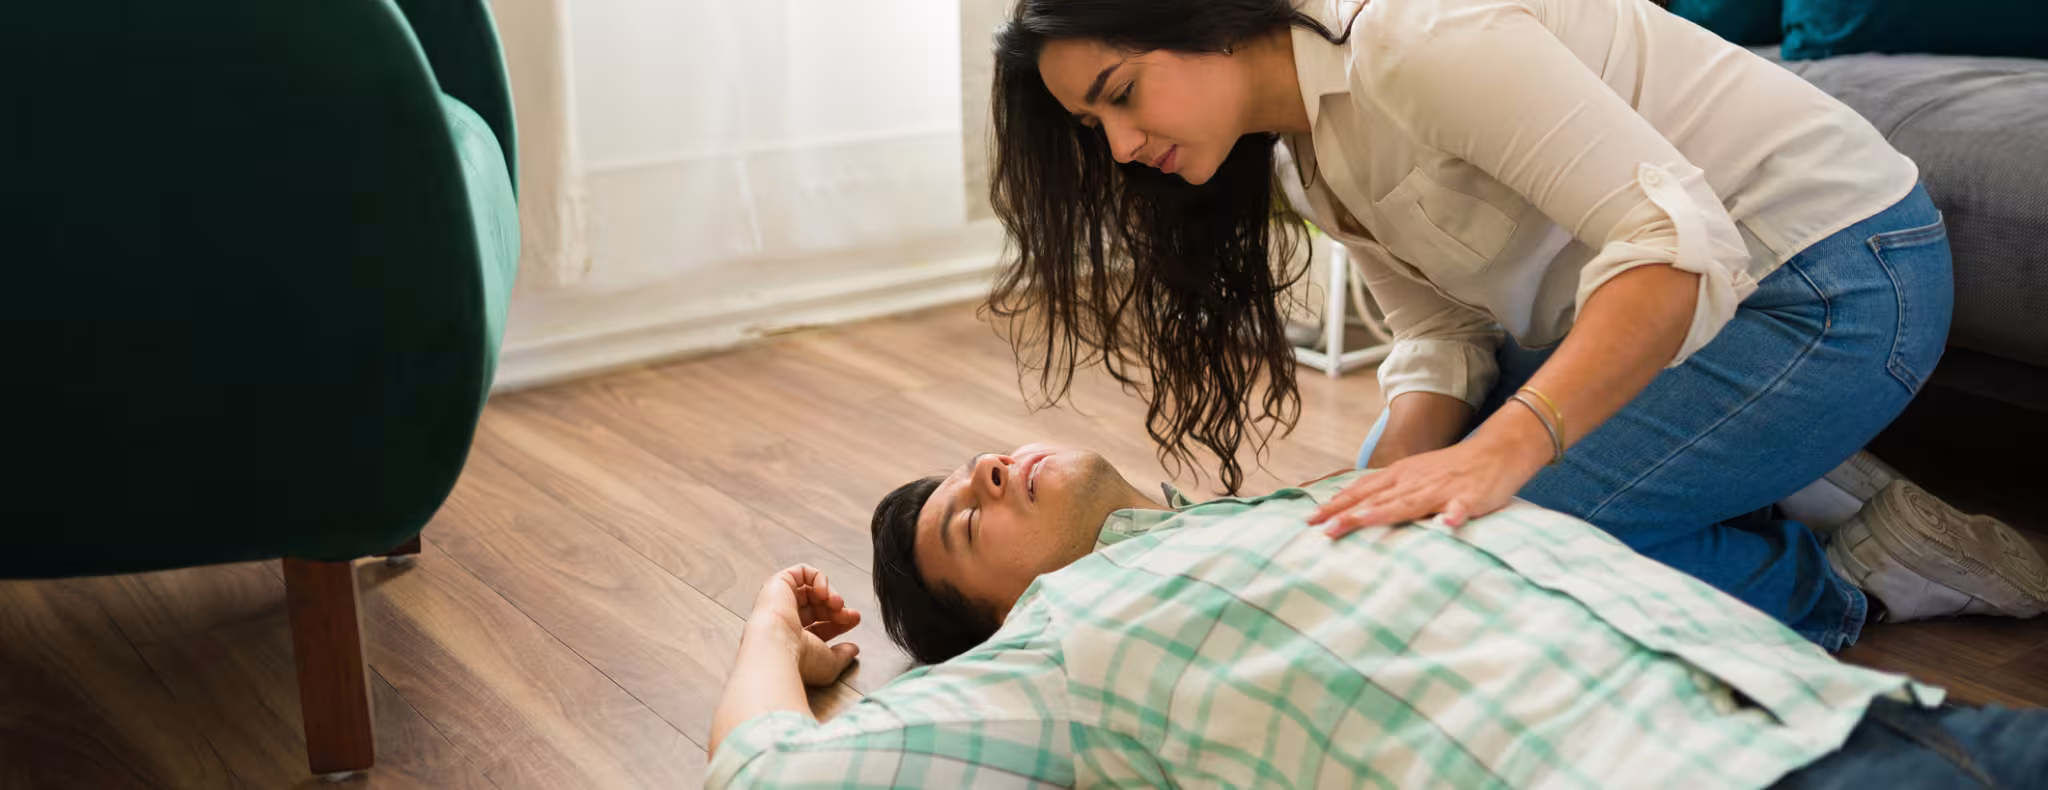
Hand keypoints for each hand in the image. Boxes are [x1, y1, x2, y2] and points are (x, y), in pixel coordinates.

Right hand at [748, 565, 862, 685]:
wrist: (778, 645)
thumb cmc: (798, 658)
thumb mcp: (829, 663)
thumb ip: (843, 656)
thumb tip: (853, 649)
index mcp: (792, 639)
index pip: (820, 625)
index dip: (839, 621)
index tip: (854, 620)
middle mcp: (784, 620)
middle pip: (818, 606)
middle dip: (838, 609)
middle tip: (850, 614)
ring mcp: (781, 601)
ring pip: (812, 589)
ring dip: (831, 594)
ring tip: (837, 604)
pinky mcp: (778, 583)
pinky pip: (802, 572)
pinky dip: (818, 578)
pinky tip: (823, 592)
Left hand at [1308, 429, 1548, 538]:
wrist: (1496, 451)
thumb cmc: (1451, 470)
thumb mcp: (1413, 476)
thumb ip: (1386, 492)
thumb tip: (1351, 508)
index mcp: (1400, 476)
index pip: (1361, 490)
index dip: (1336, 505)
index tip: (1310, 520)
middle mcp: (1414, 481)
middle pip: (1377, 499)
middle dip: (1349, 514)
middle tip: (1323, 529)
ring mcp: (1441, 489)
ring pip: (1409, 502)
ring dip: (1384, 512)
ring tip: (1361, 522)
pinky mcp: (1469, 497)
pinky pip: (1460, 508)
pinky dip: (1453, 516)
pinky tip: (1448, 525)